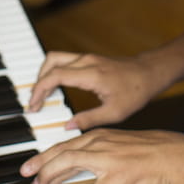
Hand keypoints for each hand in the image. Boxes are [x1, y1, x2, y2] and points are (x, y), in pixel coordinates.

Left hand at [19, 128, 183, 183]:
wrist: (180, 155)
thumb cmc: (155, 150)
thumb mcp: (123, 146)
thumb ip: (102, 153)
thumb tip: (83, 166)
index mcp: (102, 137)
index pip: (66, 145)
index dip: (47, 157)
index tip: (33, 167)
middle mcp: (101, 145)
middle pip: (62, 155)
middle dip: (41, 167)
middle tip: (28, 177)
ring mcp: (108, 162)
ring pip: (70, 168)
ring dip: (52, 178)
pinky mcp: (117, 177)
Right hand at [28, 51, 162, 130]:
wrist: (149, 73)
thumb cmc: (136, 91)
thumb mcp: (114, 113)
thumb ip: (88, 119)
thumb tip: (67, 126)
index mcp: (91, 74)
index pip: (55, 75)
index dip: (40, 90)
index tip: (34, 105)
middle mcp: (86, 61)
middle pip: (50, 62)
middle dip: (38, 82)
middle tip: (35, 102)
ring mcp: (87, 57)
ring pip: (55, 58)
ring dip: (44, 75)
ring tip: (41, 96)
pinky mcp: (88, 58)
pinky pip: (64, 61)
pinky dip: (53, 72)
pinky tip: (54, 87)